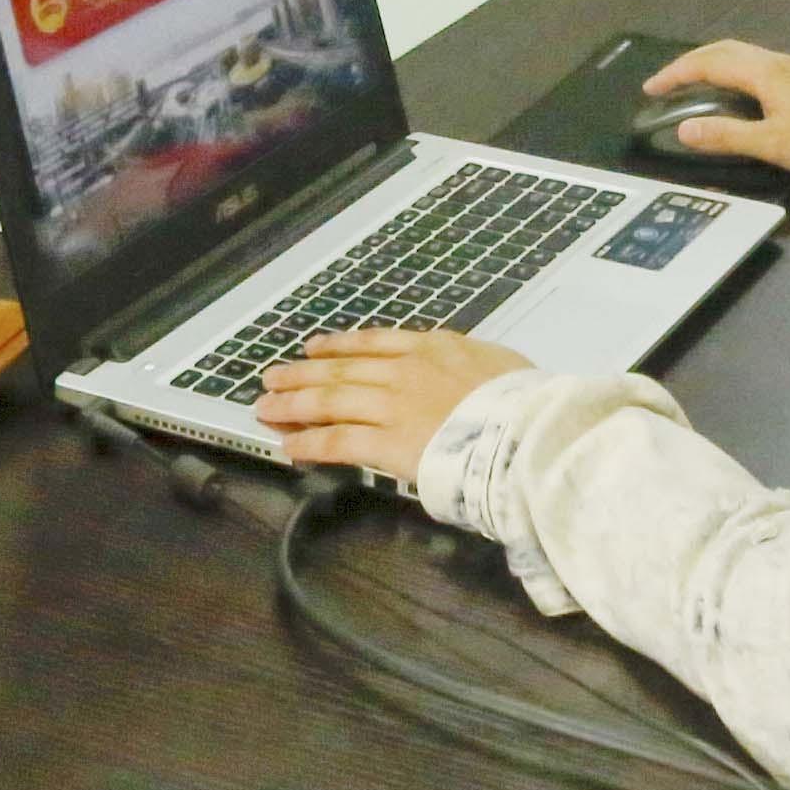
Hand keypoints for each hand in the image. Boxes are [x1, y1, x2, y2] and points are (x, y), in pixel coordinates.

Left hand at [256, 328, 530, 483]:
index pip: (372, 343)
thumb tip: (463, 369)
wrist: (525, 429)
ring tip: (265, 408)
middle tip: (271, 377)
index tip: (313, 348)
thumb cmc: (524, 401)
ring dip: (293, 405)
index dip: (338, 346)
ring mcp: (391, 407)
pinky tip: (289, 445)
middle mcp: (403, 371)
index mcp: (432, 347)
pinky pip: (337, 442)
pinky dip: (309, 443)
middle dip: (301, 375)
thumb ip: (468, 364)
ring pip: (329, 402)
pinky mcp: (386, 445)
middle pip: (339, 371)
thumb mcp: (497, 363)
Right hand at [645, 39, 789, 172]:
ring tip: (690, 79)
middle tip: (666, 81)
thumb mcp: (768, 143)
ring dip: (709, 61)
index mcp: (762, 72)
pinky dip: (727, 66)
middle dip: (690, 62)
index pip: (708, 64)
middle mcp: (772, 61)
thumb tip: (683, 129)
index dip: (676, 73)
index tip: (652, 88)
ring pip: (738, 52)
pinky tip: (727, 84)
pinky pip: (750, 60)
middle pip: (722, 49)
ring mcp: (786, 66)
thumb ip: (725, 135)